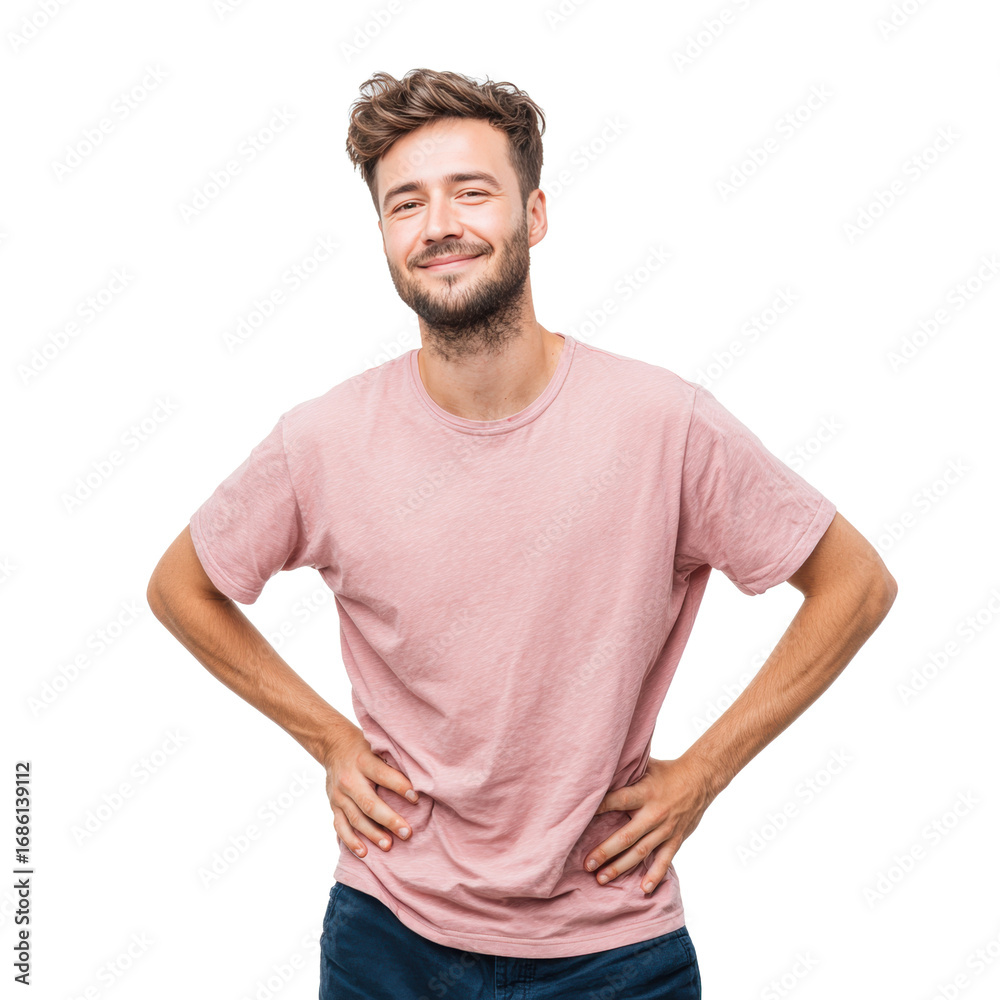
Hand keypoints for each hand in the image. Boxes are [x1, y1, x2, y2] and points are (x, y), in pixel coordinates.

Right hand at [322, 723, 418, 858]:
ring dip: (372, 834)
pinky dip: (351, 841)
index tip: (417, 798)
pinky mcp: (334, 806)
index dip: (400, 787)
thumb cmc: (365, 748)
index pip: (383, 775)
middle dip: (389, 820)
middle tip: (407, 833)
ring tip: (389, 846)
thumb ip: (393, 761)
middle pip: (369, 803)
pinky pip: (340, 827)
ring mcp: (339, 795)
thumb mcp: (378, 746)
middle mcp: (349, 779)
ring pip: (355, 819)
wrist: (334, 746)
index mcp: (363, 761)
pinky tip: (364, 852)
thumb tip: (421, 776)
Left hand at [584, 755, 717, 894]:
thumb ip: (625, 772)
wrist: (701, 778)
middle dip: (605, 851)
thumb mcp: (645, 766)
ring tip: (602, 878)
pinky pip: (664, 860)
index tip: (580, 818)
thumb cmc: (666, 771)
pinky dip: (655, 876)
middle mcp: (654, 813)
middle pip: (626, 836)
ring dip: (621, 867)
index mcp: (644, 792)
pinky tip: (643, 889)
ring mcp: (666, 829)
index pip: (618, 800)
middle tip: (587, 864)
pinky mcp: (676, 839)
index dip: (599, 808)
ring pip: (641, 852)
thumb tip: (600, 769)